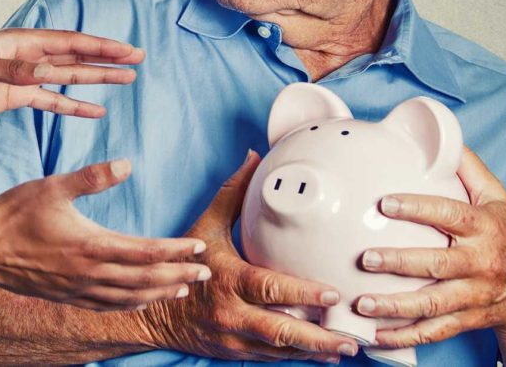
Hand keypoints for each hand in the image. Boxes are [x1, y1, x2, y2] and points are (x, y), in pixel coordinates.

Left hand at [0, 29, 144, 117]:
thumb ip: (13, 69)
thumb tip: (47, 72)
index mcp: (24, 43)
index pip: (71, 44)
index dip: (101, 47)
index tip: (127, 50)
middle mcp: (31, 57)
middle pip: (78, 57)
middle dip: (109, 58)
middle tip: (139, 59)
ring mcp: (26, 77)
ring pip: (71, 78)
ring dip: (98, 79)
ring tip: (128, 79)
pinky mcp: (18, 97)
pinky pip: (53, 102)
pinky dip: (75, 106)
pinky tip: (96, 111)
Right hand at [0, 159, 211, 310]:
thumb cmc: (15, 213)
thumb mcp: (53, 186)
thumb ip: (92, 177)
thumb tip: (127, 164)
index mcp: (92, 246)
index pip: (146, 252)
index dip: (176, 251)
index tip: (200, 248)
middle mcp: (90, 274)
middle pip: (146, 280)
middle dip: (179, 276)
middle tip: (206, 274)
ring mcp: (78, 289)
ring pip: (130, 297)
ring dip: (160, 293)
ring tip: (183, 288)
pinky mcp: (67, 296)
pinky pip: (107, 306)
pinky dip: (131, 304)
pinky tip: (141, 300)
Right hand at [141, 151, 359, 362]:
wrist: (155, 315)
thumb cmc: (184, 266)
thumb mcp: (205, 227)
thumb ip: (233, 194)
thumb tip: (254, 158)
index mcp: (228, 279)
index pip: (270, 287)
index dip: (303, 293)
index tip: (333, 294)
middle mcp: (233, 313)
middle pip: (280, 330)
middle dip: (318, 337)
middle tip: (349, 336)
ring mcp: (235, 337)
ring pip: (279, 350)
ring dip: (314, 351)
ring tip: (346, 347)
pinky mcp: (236, 352)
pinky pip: (271, 358)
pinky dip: (297, 358)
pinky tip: (322, 355)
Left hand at [354, 148, 505, 350]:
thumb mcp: (496, 196)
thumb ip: (467, 167)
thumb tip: (439, 134)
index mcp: (484, 227)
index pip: (450, 214)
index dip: (418, 208)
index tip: (385, 203)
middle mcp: (481, 262)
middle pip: (438, 264)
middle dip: (400, 262)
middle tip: (366, 258)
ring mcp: (474, 295)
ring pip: (434, 304)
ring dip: (396, 306)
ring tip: (363, 303)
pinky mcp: (468, 319)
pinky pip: (435, 332)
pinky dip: (405, 336)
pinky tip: (377, 336)